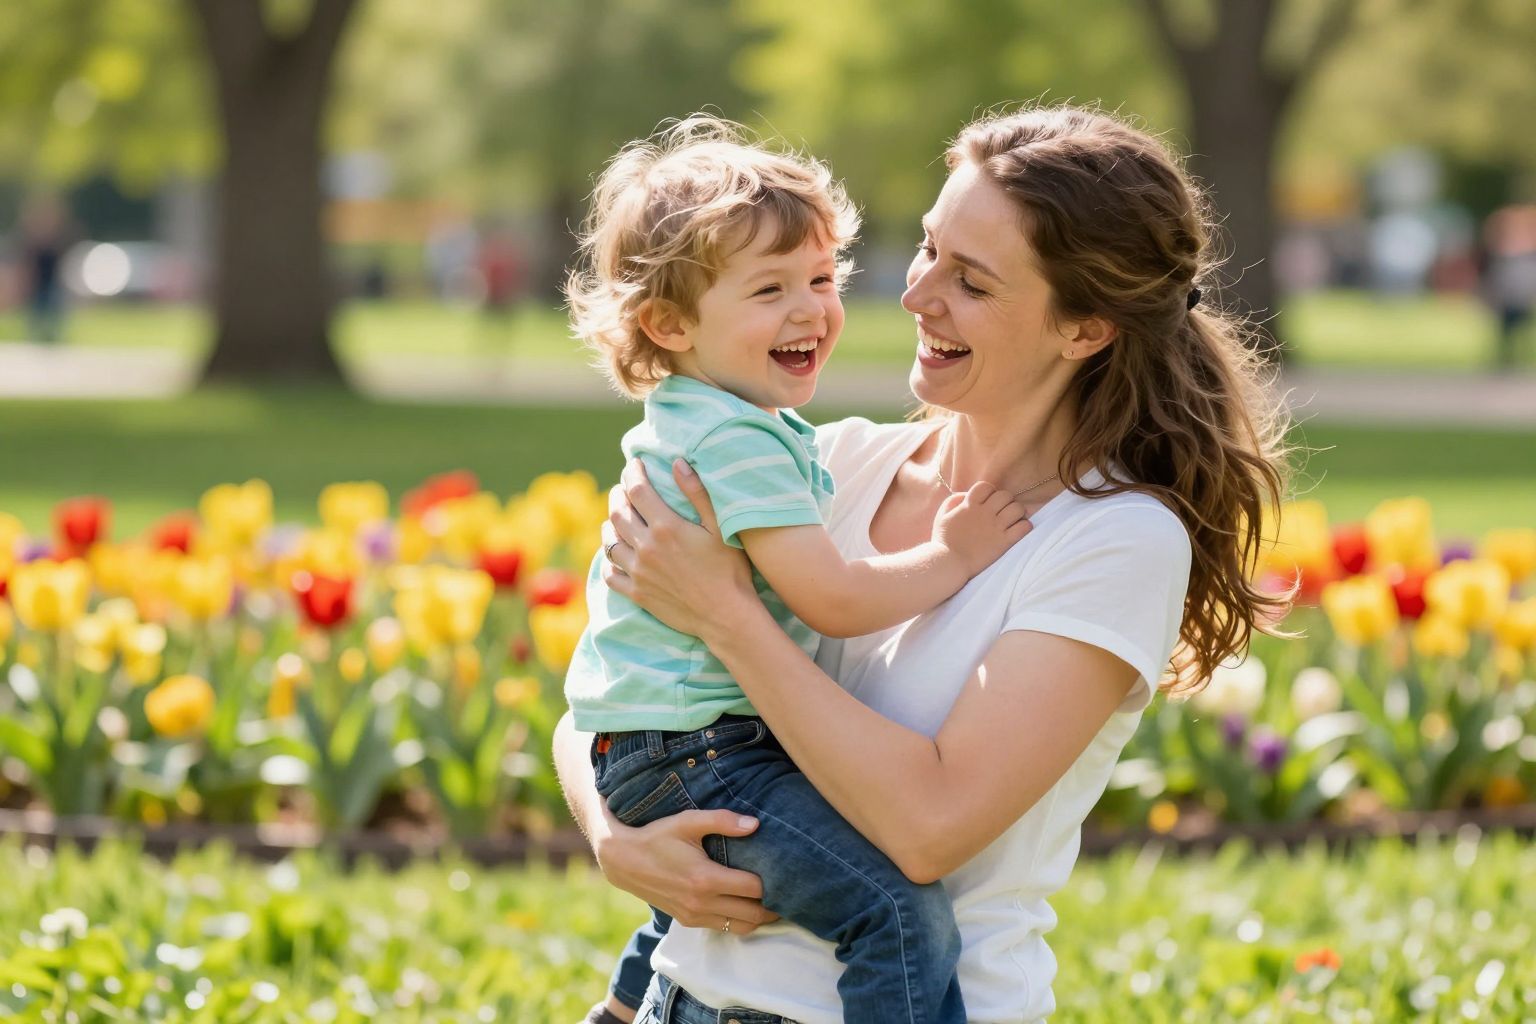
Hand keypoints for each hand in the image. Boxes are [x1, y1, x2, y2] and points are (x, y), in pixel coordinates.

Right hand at [595, 808, 779, 933]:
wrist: (624, 861)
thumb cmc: (658, 836)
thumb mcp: (687, 821)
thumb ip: (722, 820)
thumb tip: (755, 824)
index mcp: (706, 878)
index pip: (754, 889)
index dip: (774, 882)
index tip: (787, 872)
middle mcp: (702, 903)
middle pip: (753, 914)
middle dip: (774, 905)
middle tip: (789, 891)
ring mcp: (695, 915)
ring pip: (741, 927)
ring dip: (759, 917)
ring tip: (771, 900)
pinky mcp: (688, 921)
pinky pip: (725, 928)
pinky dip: (740, 920)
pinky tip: (746, 903)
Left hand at [603, 458, 755, 638]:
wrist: (726, 616)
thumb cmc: (730, 569)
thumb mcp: (720, 527)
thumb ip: (697, 492)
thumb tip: (677, 462)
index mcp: (666, 527)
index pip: (637, 490)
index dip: (632, 472)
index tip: (634, 464)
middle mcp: (647, 548)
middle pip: (618, 513)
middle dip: (617, 495)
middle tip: (622, 488)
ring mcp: (639, 572)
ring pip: (609, 541)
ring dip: (609, 524)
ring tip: (616, 517)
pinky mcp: (638, 594)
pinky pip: (610, 573)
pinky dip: (608, 560)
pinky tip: (614, 553)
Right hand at [932, 482, 1031, 575]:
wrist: (948, 564)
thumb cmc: (943, 542)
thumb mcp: (942, 517)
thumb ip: (952, 502)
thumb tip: (966, 496)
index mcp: (970, 505)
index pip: (986, 486)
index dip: (989, 492)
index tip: (987, 502)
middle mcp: (985, 513)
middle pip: (1005, 495)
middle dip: (1006, 501)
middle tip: (1003, 511)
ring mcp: (996, 527)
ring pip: (1018, 508)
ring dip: (1017, 512)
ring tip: (1013, 520)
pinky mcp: (1004, 542)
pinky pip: (1024, 527)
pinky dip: (1024, 527)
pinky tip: (1018, 531)